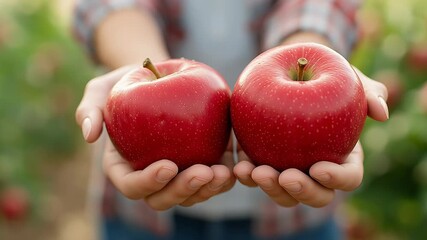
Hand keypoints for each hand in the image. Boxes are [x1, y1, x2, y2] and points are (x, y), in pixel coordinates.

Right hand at [75, 65, 234, 210]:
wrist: (157, 77)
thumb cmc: (127, 84)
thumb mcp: (103, 89)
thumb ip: (90, 109)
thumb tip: (89, 135)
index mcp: (123, 166)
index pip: (131, 185)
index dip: (148, 182)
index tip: (167, 165)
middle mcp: (150, 176)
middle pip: (163, 198)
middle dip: (183, 190)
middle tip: (203, 171)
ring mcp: (177, 173)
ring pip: (191, 195)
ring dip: (208, 189)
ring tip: (224, 172)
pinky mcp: (200, 163)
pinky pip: (212, 180)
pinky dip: (224, 179)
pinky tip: (235, 166)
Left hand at [234, 68, 388, 207]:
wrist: (295, 72)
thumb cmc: (328, 77)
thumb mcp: (350, 79)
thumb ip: (370, 93)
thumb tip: (381, 113)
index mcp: (344, 157)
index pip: (348, 178)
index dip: (336, 179)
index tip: (318, 167)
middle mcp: (318, 171)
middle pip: (315, 195)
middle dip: (301, 191)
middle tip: (285, 176)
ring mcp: (290, 169)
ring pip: (284, 193)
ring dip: (269, 188)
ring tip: (254, 171)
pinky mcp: (265, 162)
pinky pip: (257, 177)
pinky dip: (247, 175)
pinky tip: (238, 165)